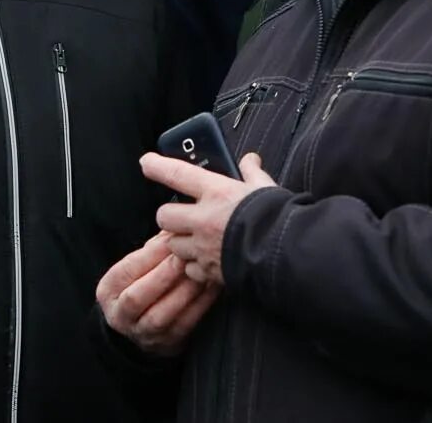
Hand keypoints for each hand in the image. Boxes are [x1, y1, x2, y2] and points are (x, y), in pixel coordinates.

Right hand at [97, 232, 220, 356]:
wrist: (142, 325)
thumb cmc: (141, 284)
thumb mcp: (136, 268)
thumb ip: (152, 250)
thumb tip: (174, 229)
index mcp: (108, 291)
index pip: (127, 271)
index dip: (150, 255)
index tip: (172, 239)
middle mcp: (121, 316)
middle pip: (138, 296)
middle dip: (165, 273)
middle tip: (187, 254)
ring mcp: (143, 334)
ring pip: (161, 315)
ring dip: (184, 291)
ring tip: (201, 270)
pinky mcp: (168, 344)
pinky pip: (184, 325)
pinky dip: (200, 305)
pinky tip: (211, 287)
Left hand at [145, 151, 276, 286]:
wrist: (285, 256)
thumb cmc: (276, 218)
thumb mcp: (265, 189)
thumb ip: (252, 173)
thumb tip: (250, 159)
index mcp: (216, 192)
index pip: (177, 173)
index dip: (157, 166)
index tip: (146, 163)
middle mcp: (203, 219)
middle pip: (164, 215)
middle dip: (169, 216)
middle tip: (181, 216)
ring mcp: (202, 247)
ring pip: (172, 244)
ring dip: (180, 242)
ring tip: (195, 240)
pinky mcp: (207, 271)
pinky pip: (189, 269)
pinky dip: (194, 267)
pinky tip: (207, 261)